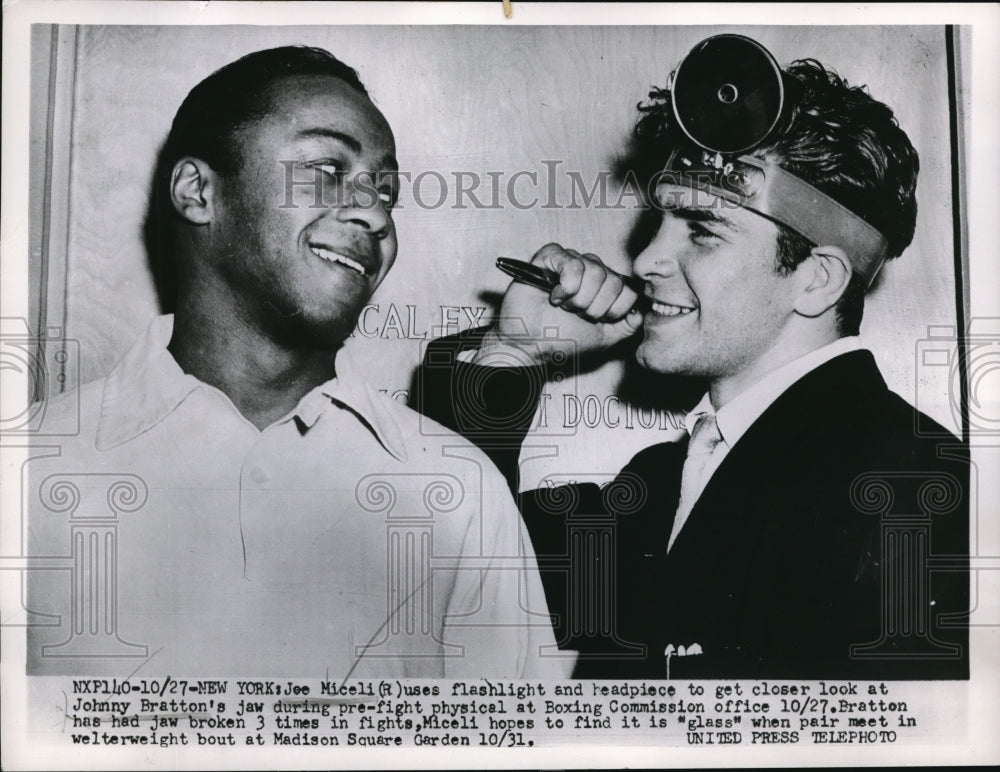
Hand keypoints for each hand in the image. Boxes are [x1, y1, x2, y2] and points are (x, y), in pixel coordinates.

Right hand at [476, 243, 642, 366]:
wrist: (531, 346)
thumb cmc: (563, 340)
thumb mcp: (607, 337)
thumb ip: (630, 323)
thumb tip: (645, 308)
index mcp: (605, 286)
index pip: (629, 290)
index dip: (613, 311)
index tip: (595, 321)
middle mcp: (591, 270)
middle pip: (614, 281)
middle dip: (595, 308)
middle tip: (576, 314)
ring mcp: (571, 261)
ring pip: (595, 272)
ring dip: (578, 300)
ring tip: (563, 306)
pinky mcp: (550, 256)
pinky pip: (573, 264)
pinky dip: (566, 287)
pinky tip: (553, 296)